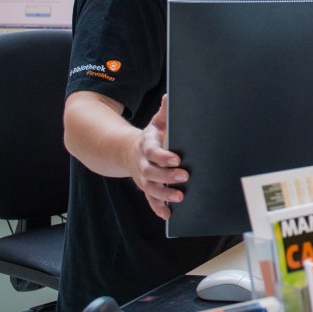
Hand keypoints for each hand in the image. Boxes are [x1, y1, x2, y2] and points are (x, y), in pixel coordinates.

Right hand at [126, 96, 187, 219]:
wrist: (128, 150)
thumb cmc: (151, 136)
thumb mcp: (156, 122)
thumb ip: (164, 112)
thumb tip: (169, 96)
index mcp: (146, 146)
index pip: (153, 152)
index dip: (163, 156)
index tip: (176, 158)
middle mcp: (143, 163)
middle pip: (152, 172)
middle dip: (167, 175)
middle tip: (184, 176)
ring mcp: (143, 178)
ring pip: (151, 188)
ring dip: (164, 194)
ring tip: (179, 197)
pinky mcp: (146, 187)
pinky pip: (150, 200)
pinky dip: (158, 208)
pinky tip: (168, 215)